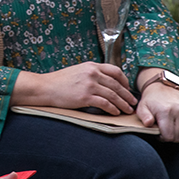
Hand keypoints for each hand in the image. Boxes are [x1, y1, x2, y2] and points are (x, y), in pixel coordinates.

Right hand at [14, 62, 135, 114]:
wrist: (45, 87)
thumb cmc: (59, 81)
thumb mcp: (77, 71)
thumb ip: (91, 73)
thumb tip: (104, 82)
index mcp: (91, 66)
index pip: (115, 71)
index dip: (124, 81)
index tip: (127, 88)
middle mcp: (92, 73)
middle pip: (116, 84)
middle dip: (127, 95)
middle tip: (133, 102)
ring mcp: (89, 85)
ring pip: (113, 95)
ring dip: (123, 104)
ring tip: (128, 110)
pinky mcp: (85, 97)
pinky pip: (104, 103)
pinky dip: (112, 109)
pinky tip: (115, 112)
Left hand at [136, 81, 178, 141]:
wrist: (161, 86)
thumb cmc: (151, 100)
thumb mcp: (142, 108)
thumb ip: (144, 117)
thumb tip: (148, 123)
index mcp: (165, 111)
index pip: (169, 137)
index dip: (163, 138)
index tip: (159, 133)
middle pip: (178, 137)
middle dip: (171, 136)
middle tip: (165, 129)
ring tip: (172, 126)